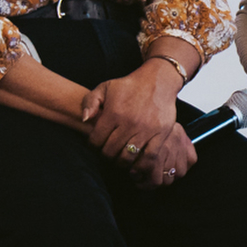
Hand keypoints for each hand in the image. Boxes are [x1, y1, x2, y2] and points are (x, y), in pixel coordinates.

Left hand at [81, 59, 196, 185]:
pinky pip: (150, 156)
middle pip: (111, 151)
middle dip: (106, 155)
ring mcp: (146, 130)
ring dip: (122, 162)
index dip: (93, 146)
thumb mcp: (105, 87)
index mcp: (114, 113)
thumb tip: (84, 120)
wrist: (158, 81)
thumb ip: (90, 102)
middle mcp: (129, 123)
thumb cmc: (129, 86)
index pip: (96, 140)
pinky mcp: (161, 134)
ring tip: (121, 159)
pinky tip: (137, 163)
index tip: (96, 145)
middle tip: (108, 153)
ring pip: (128, 157)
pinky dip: (142, 165)